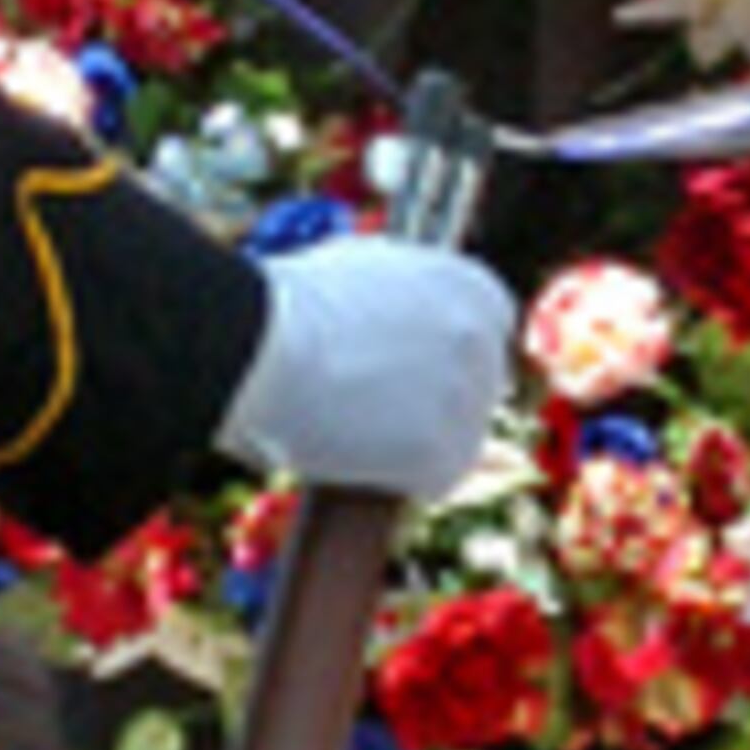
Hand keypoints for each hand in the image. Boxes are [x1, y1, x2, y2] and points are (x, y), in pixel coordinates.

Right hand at [222, 235, 515, 502]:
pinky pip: (434, 481)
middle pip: (478, 394)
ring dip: (415, 445)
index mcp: (472, 287)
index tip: (412, 375)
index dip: (446, 361)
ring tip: (354, 429)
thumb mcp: (364, 267)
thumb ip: (403, 289)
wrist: (258, 347)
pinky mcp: (444, 452)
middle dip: (434, 406)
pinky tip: (359, 456)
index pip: (490, 334)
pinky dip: (400, 480)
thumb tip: (397, 305)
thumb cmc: (290, 305)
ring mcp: (467, 398)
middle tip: (372, 407)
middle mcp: (482, 340)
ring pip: (458, 442)